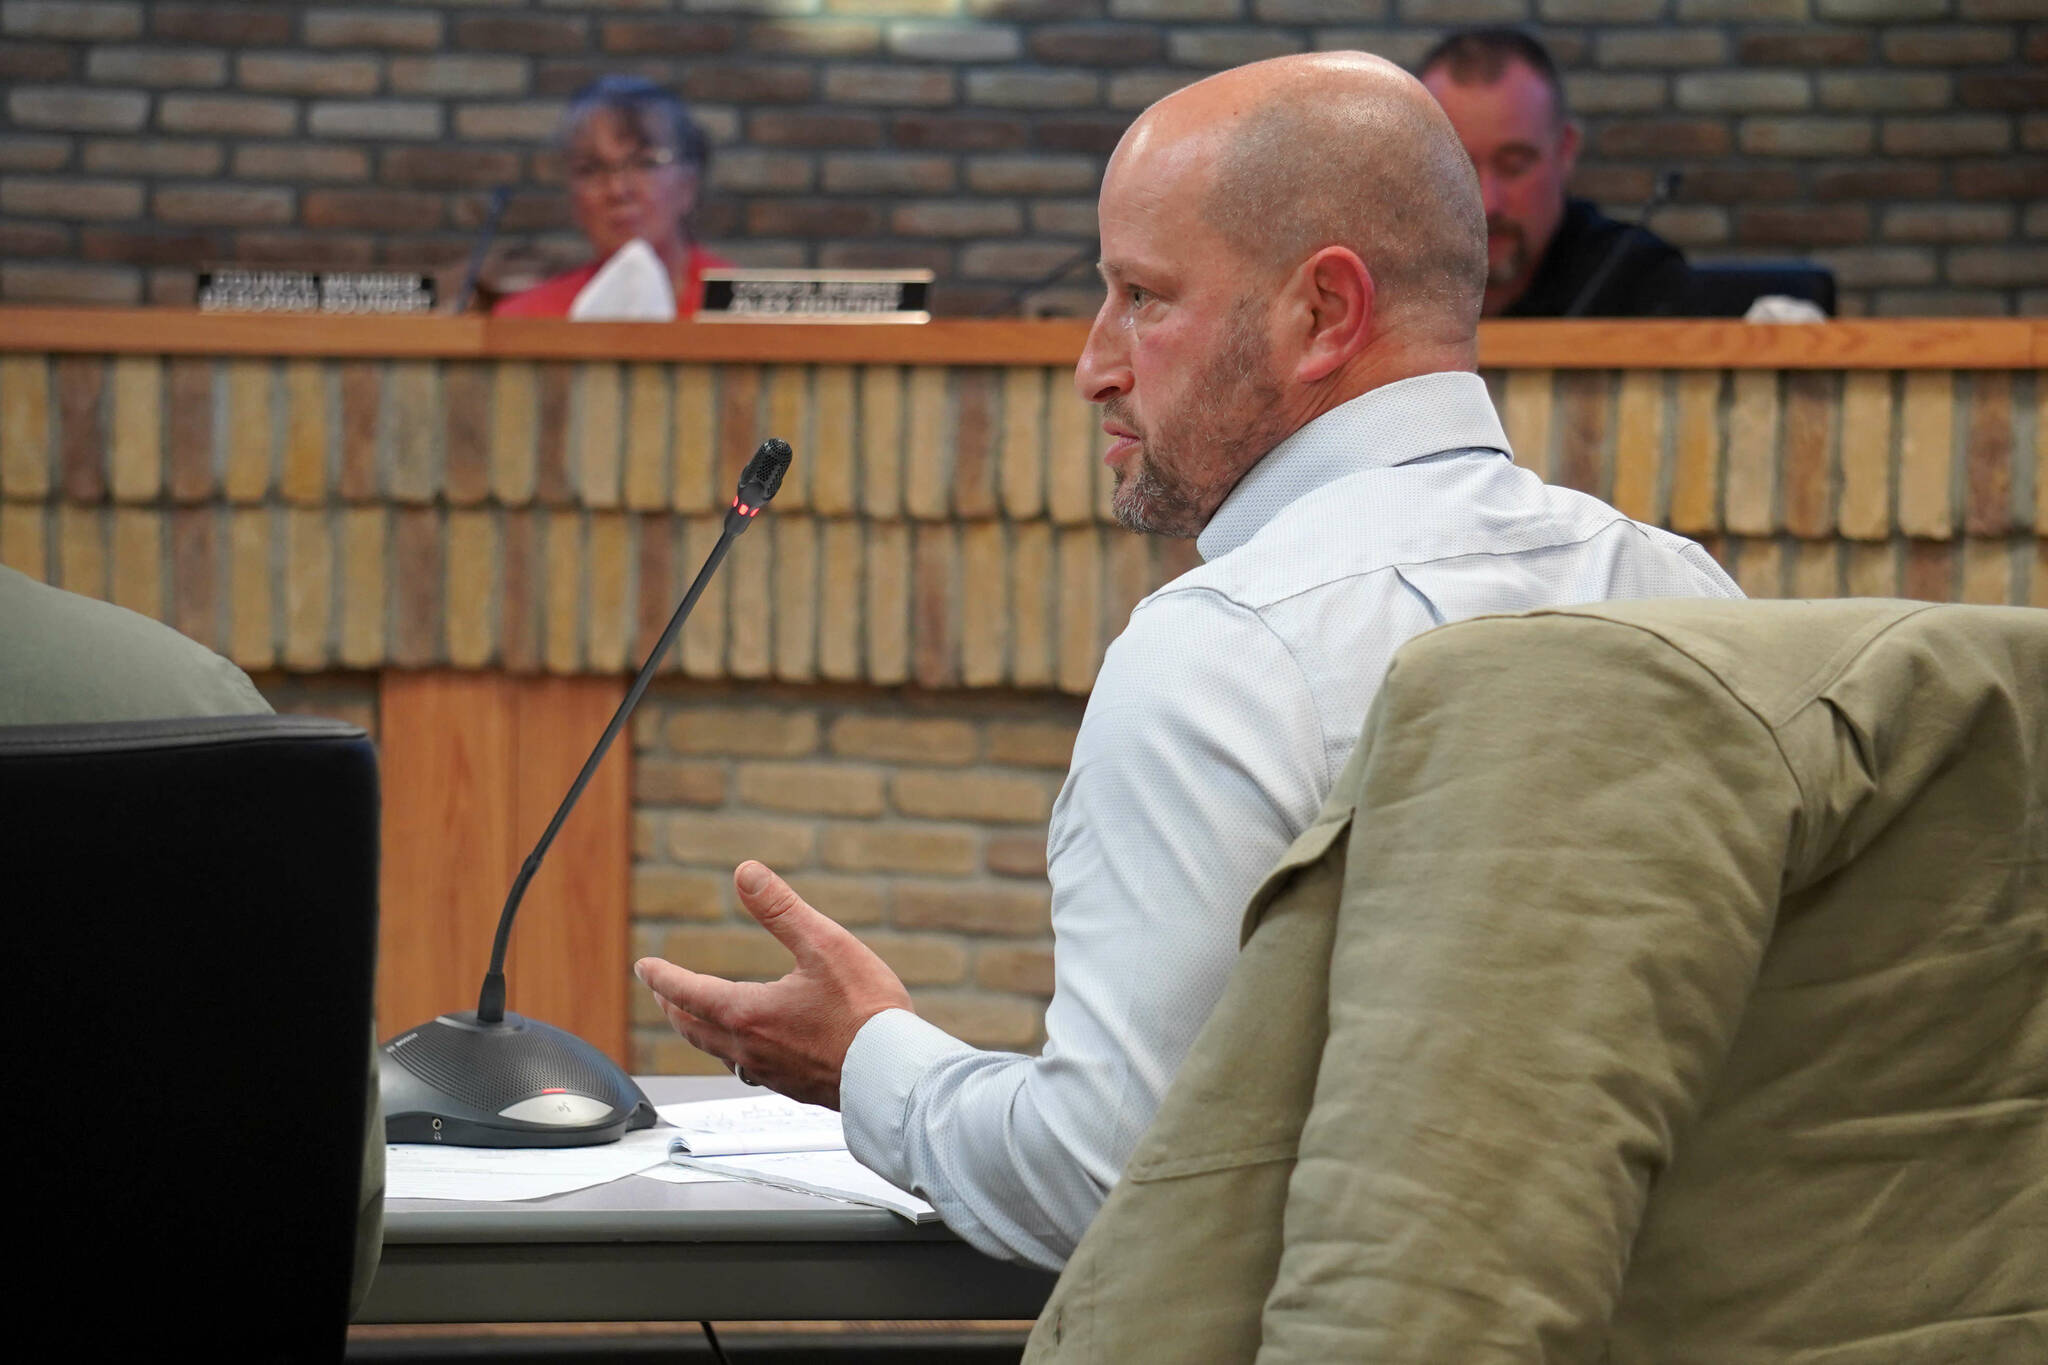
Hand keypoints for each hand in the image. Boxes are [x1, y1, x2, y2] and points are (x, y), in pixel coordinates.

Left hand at [634, 860, 912, 1108]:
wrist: (895, 1073)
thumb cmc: (866, 1011)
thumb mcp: (824, 944)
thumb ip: (781, 909)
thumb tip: (746, 873)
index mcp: (747, 1013)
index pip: (687, 993)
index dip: (662, 977)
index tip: (644, 967)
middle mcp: (750, 1048)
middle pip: (694, 1029)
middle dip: (673, 1007)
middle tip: (662, 994)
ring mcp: (771, 1073)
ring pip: (718, 1053)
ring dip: (699, 1032)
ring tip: (698, 1021)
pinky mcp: (794, 1088)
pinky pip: (748, 1070)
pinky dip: (733, 1053)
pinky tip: (751, 1053)